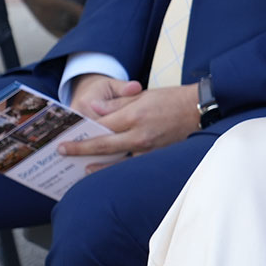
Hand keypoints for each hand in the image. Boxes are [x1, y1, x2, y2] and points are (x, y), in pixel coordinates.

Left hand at [60, 83, 200, 169]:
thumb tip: (94, 109)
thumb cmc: (173, 99)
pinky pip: (133, 165)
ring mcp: (149, 148)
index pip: (101, 127)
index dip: (81, 134)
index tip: (66, 139)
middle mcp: (140, 134)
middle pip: (104, 145)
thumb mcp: (144, 95)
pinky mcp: (157, 155)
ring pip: (117, 161)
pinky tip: (111, 170)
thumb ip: (117, 104)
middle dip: (81, 150)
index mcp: (135, 115)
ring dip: (98, 165)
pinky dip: (119, 168)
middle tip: (64, 152)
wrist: (201, 108)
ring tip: (83, 169)